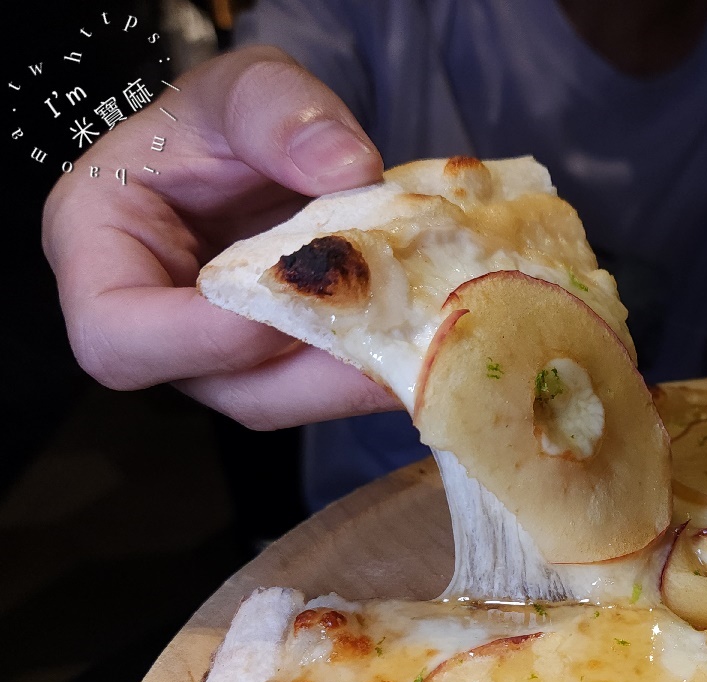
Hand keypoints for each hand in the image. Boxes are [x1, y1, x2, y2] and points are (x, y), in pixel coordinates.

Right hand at [42, 45, 397, 429]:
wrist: (261, 146)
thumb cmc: (224, 119)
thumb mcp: (242, 86)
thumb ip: (278, 111)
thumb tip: (347, 168)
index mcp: (102, 253)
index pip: (117, 336)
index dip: (199, 340)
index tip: (284, 299)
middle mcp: (158, 326)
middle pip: (223, 387)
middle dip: (315, 371)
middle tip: (396, 334)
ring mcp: (224, 355)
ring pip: (288, 398)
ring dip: (360, 377)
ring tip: (428, 339)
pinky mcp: (282, 363)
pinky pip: (325, 384)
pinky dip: (378, 364)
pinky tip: (431, 336)